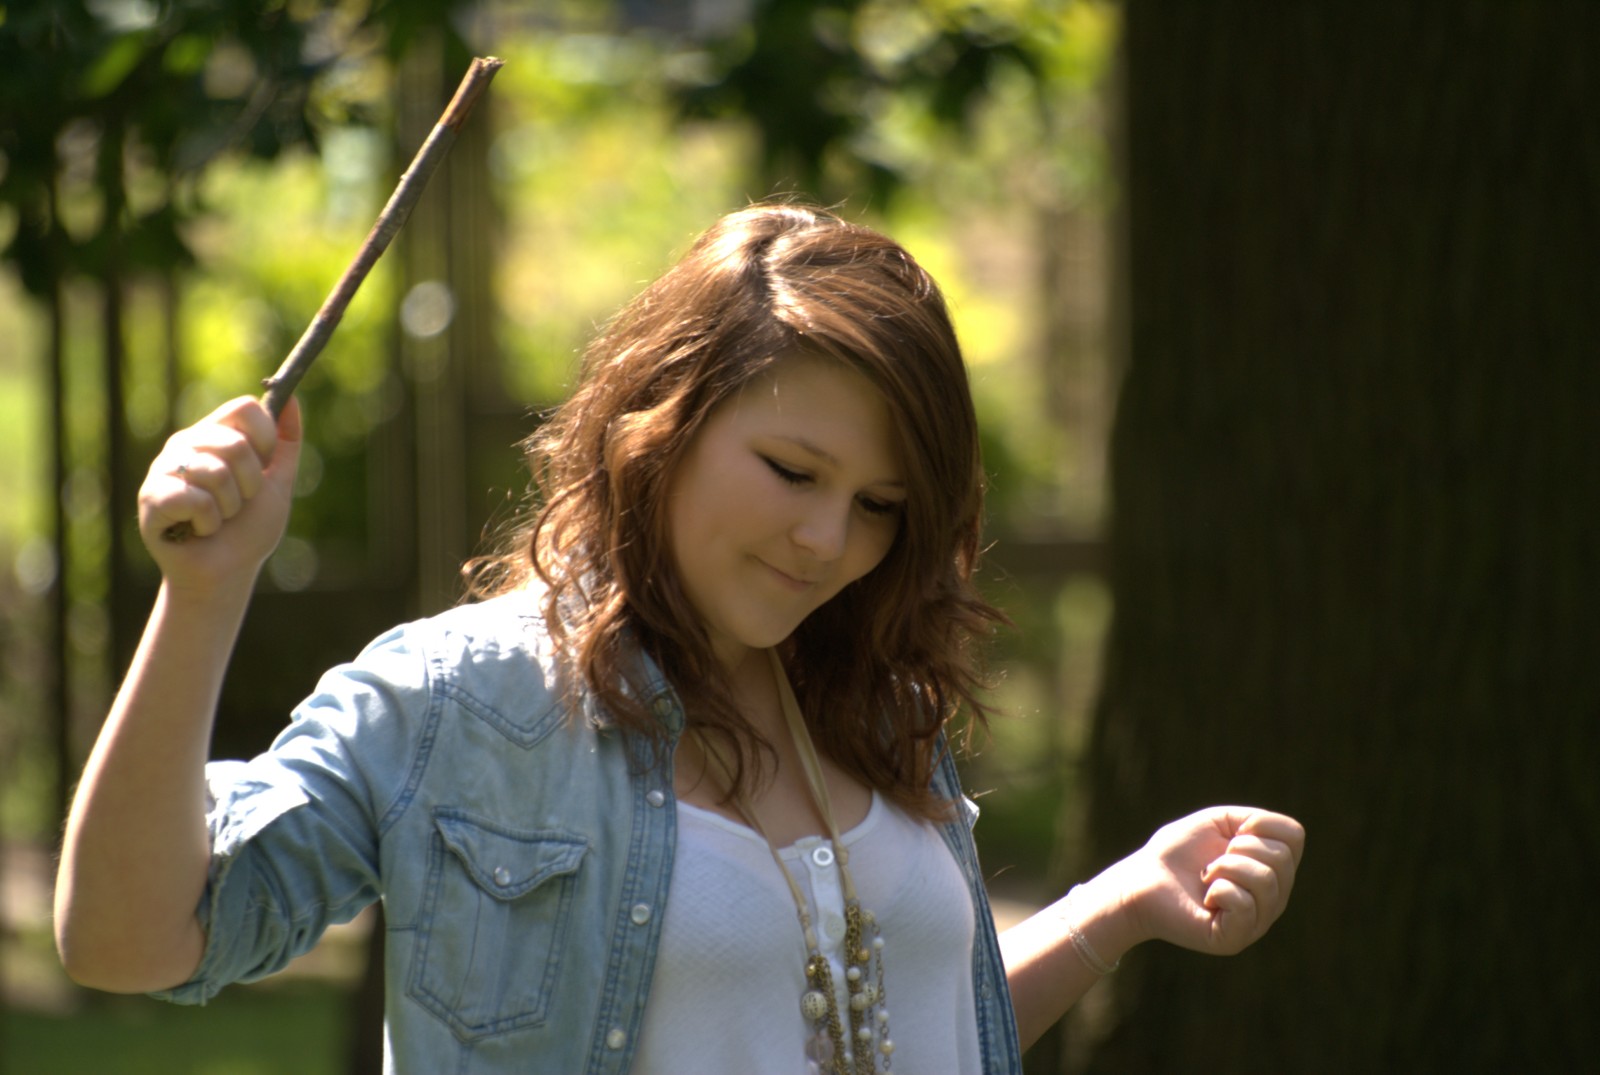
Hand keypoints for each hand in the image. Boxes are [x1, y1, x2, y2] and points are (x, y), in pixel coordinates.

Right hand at [138, 396, 301, 592]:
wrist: (227, 573)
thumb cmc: (249, 529)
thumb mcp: (278, 483)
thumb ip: (286, 442)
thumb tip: (292, 398)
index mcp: (216, 434)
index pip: (246, 407)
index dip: (265, 439)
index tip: (264, 467)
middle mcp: (186, 443)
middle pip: (235, 442)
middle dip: (250, 483)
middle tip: (238, 503)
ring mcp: (164, 468)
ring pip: (215, 472)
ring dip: (229, 507)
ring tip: (217, 518)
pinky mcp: (151, 496)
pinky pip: (194, 499)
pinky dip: (208, 522)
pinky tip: (198, 529)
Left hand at [1105, 806, 1304, 957]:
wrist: (1140, 881)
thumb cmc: (1176, 852)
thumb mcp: (1218, 822)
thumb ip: (1256, 820)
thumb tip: (1281, 835)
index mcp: (1272, 869)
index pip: (1294, 836)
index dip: (1259, 824)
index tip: (1230, 834)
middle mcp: (1272, 898)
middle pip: (1282, 858)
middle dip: (1240, 848)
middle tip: (1214, 860)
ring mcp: (1257, 922)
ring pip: (1266, 880)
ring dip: (1225, 867)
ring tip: (1206, 876)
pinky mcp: (1235, 939)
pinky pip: (1245, 905)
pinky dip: (1220, 890)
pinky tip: (1206, 897)